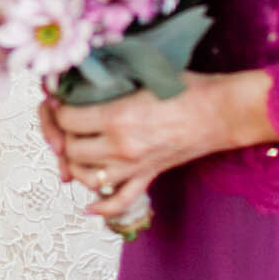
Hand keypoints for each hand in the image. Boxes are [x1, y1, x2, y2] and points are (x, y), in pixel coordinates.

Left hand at [45, 69, 274, 220]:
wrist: (221, 111)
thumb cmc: (184, 86)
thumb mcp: (141, 72)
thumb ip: (108, 77)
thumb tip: (79, 77)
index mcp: (117, 117)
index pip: (67, 120)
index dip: (57, 108)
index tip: (59, 99)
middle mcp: (121, 147)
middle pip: (71, 149)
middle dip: (61, 134)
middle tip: (63, 121)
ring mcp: (135, 167)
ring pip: (87, 177)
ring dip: (75, 163)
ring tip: (73, 147)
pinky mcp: (149, 177)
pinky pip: (120, 201)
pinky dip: (101, 207)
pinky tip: (88, 205)